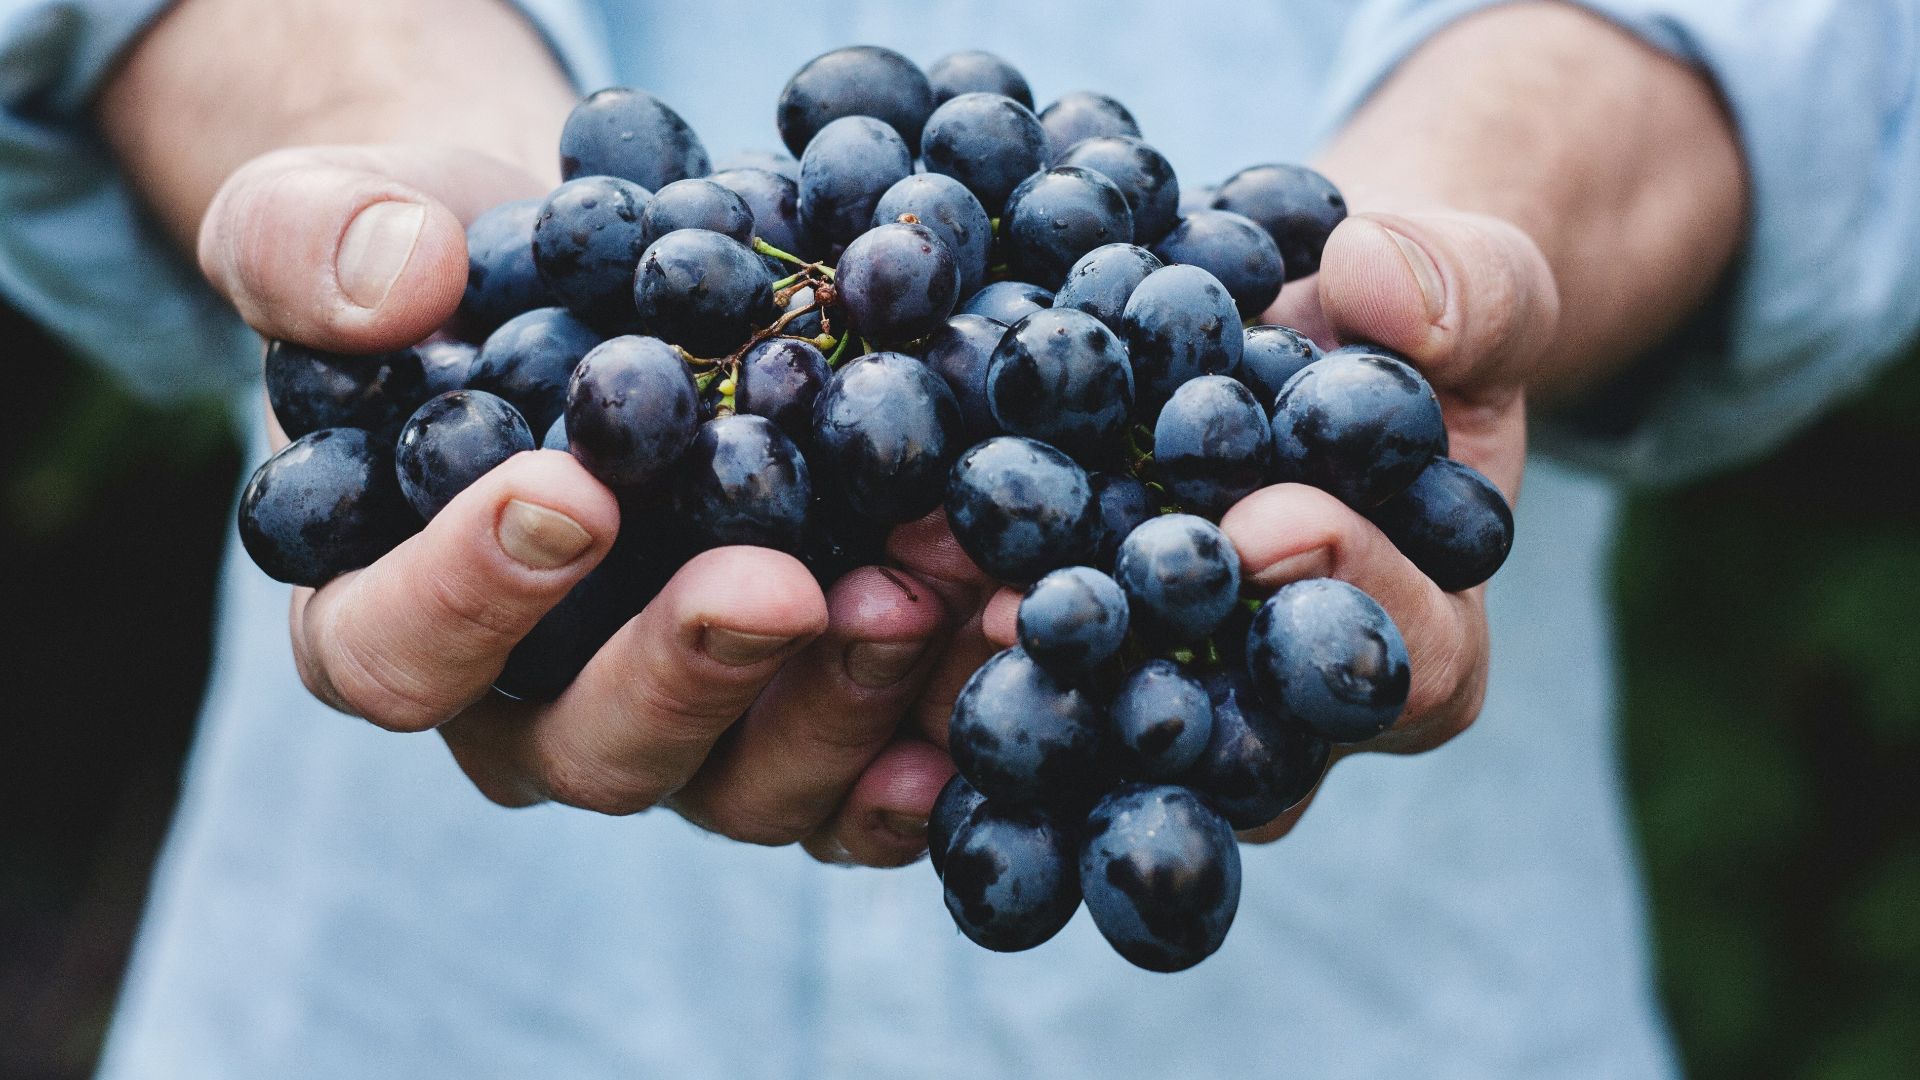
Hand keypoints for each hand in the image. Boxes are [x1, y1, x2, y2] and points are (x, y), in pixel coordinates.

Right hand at [199, 142, 973, 865]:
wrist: (596, 289)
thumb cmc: (449, 273)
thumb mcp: (336, 220)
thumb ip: (314, 246)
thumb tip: (396, 284)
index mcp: (388, 619)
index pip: (396, 653)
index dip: (469, 595)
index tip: (569, 493)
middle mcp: (531, 712)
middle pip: (594, 750)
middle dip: (694, 669)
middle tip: (781, 585)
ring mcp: (680, 734)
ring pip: (747, 783)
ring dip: (844, 700)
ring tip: (928, 590)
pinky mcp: (796, 726)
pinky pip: (859, 785)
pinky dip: (932, 742)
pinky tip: (995, 665)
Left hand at [977, 205, 1558, 840]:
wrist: (1302, 332)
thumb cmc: (1409, 326)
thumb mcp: (1475, 287)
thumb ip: (1464, 293)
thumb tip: (1374, 282)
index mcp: (1424, 642)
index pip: (1408, 660)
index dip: (1346, 594)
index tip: (1266, 522)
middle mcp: (1292, 710)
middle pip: (1235, 735)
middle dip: (1146, 667)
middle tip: (1055, 605)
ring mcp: (1178, 696)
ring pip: (1110, 729)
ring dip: (1023, 666)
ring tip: (941, 586)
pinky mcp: (1080, 661)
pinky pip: (1025, 673)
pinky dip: (951, 628)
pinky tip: (883, 571)